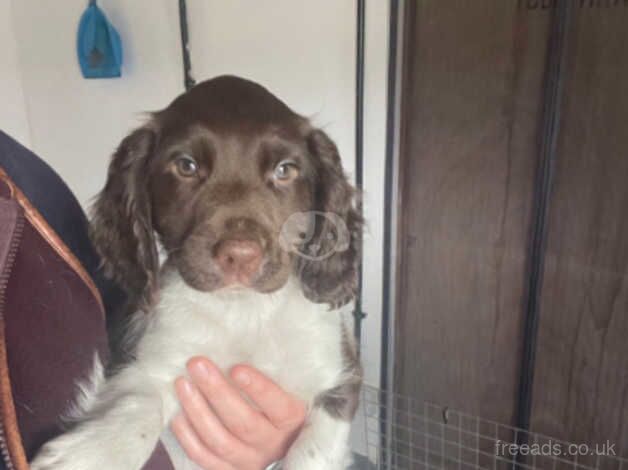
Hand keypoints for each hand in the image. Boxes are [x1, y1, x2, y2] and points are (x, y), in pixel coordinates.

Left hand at [171, 357, 306, 469]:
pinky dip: (188, 437)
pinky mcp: (230, 469)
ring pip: (220, 441)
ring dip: (197, 411)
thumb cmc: (278, 399)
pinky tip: (177, 415)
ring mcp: (251, 459)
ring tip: (182, 383)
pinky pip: (205, 458)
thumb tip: (244, 334)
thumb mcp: (287, 384)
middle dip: (216, 392)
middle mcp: (274, 444)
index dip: (258, 388)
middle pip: (243, 423)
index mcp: (292, 419)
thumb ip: (273, 368)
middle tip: (197, 364)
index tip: (237, 367)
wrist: (281, 437)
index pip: (278, 406)